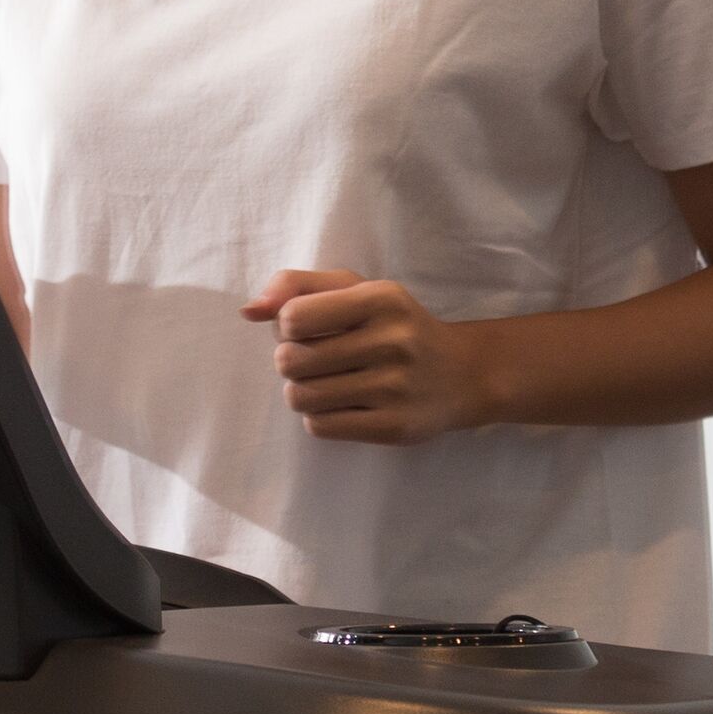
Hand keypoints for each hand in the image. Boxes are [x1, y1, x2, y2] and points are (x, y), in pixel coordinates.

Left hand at [240, 268, 493, 445]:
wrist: (464, 374)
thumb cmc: (396, 325)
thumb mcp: (357, 290)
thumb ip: (298, 286)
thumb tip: (249, 310)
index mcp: (380, 298)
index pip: (292, 317)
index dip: (287, 325)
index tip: (308, 328)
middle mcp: (392, 340)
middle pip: (290, 361)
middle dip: (291, 361)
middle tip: (315, 359)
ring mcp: (395, 387)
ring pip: (300, 397)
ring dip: (301, 391)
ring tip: (325, 382)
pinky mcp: (394, 426)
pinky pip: (319, 426)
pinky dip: (319, 416)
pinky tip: (342, 404)